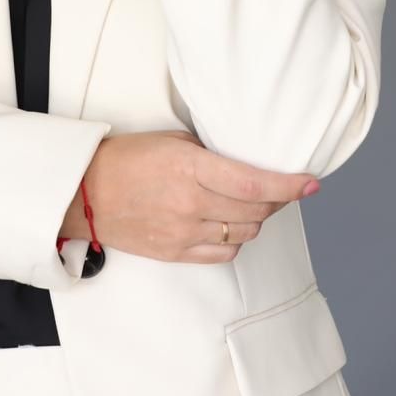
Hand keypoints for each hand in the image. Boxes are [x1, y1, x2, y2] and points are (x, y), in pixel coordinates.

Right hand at [70, 130, 318, 264]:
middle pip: (256, 212)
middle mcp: (191, 204)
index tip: (311, 183)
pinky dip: (235, 239)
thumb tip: (247, 162)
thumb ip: (211, 154)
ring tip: (251, 204)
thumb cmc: (126, 158)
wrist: (85, 192)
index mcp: (190, 169)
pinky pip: (223, 253)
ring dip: (256, 219)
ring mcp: (184, 233)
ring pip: (244, 234)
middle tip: (281, 188)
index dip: (289, 186)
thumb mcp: (172, 141)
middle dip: (277, 200)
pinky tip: (229, 224)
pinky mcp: (176, 253)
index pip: (254, 185)